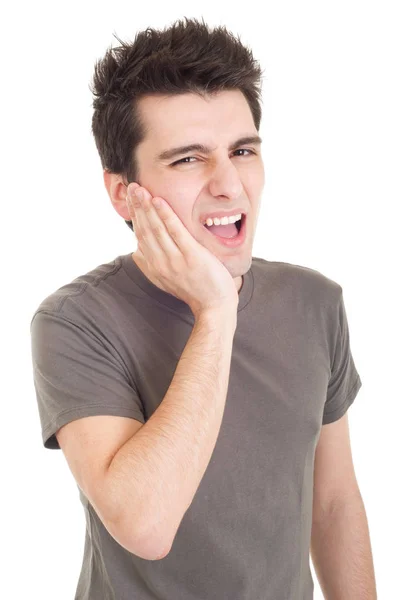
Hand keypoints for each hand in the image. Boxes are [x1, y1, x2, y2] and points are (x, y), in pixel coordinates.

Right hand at [126, 183, 238, 317]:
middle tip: (132, 186)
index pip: (141, 235)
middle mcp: (161, 263)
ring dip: (146, 207)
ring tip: (140, 189)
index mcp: (154, 266)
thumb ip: (149, 265)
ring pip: (156, 228)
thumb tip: (136, 250)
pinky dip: (166, 215)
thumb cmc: (194, 291)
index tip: (131, 197)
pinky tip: (158, 200)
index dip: (135, 215)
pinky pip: (176, 232)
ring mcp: (175, 260)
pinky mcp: (191, 257)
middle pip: (145, 229)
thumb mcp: (166, 279)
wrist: (213, 306)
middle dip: (137, 206)